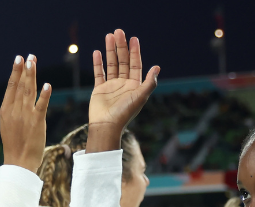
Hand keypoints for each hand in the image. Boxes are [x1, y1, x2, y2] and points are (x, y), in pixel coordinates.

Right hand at [0, 54, 51, 171]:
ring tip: (34, 62)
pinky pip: (41, 106)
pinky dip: (44, 95)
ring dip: (32, 76)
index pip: (11, 87)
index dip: (16, 72)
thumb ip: (13, 111)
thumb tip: (16, 98)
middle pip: (20, 86)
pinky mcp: (37, 123)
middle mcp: (14, 111)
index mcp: (6, 110)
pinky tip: (47, 85)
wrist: (19, 163)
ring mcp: (25, 116)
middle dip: (25, 69)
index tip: (19, 59)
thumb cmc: (15, 146)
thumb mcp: (9, 125)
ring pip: (29, 92)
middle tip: (30, 56)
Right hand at [87, 29, 158, 152]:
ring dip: (110, 50)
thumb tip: (157, 67)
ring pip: (111, 64)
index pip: (135, 64)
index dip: (135, 51)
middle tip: (118, 32)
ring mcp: (112, 86)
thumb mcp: (140, 97)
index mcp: (135, 85)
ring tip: (108, 36)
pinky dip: (98, 63)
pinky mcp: (100, 89)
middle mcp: (124, 84)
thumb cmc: (125, 113)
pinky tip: (97, 52)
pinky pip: (99, 73)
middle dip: (121, 46)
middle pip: (123, 61)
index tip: (133, 38)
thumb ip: (150, 82)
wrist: (107, 125)